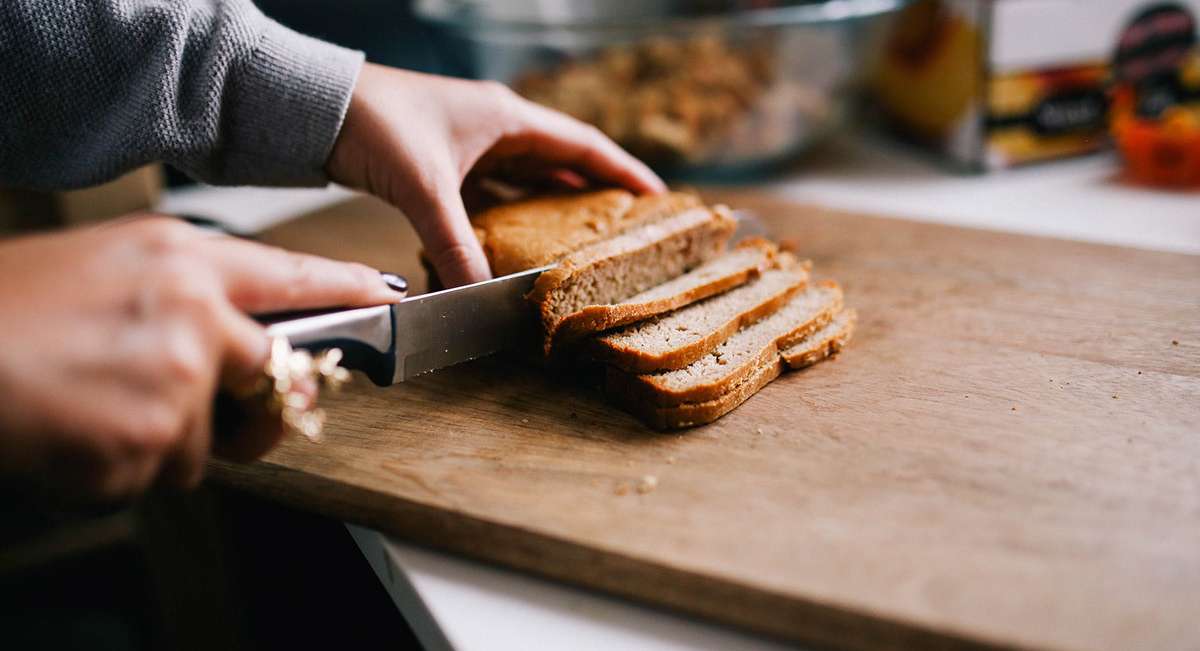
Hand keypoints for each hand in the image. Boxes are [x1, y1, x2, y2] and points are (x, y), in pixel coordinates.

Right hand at [0, 216, 401, 503]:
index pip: (292, 276)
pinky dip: (112, 472)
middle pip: (273, 372)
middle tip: (183, 399)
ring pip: (206, 440)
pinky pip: (155, 476)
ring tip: (86, 408)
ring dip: (154, 442)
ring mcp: (177, 379)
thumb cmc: (2, 310)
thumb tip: (231, 337)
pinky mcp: (151, 439)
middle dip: (247, 402)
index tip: (386, 297)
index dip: (345, 288)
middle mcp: (194, 313)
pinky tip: (68, 435)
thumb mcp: (101, 269)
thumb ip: (178, 296)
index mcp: (179, 260)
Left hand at [327, 64, 666, 286]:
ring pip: (528, 178)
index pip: (583, 145)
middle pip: (562, 162)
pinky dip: (510, 215)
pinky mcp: (444, 162)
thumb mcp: (425, 189)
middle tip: (629, 226)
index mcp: (506, 118)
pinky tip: (518, 242)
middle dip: (596, 193)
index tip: (659, 198)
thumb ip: (456, 245)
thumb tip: (479, 297)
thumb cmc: (373, 124)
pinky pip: (493, 191)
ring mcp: (470, 143)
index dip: (624, 172)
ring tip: (585, 239)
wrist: (315, 107)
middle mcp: (495, 126)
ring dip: (554, 206)